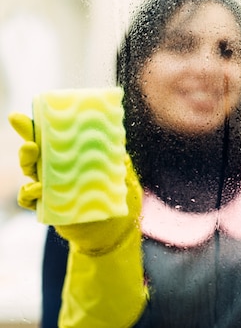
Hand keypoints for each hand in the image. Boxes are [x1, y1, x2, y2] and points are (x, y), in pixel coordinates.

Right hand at [9, 111, 141, 255]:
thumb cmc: (113, 193)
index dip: (32, 127)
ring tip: (32, 159)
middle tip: (29, 144)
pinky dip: (29, 194)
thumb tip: (118, 146)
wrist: (112, 227)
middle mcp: (54, 169)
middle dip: (27, 146)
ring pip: (30, 172)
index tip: (18, 118)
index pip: (48, 138)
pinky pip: (28, 199)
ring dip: (27, 164)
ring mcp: (48, 187)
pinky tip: (36, 190)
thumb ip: (117, 159)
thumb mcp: (118, 173)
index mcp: (68, 156)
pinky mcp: (46, 206)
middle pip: (34, 153)